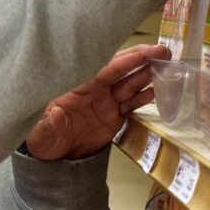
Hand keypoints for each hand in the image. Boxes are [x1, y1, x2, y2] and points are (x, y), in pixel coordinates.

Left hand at [26, 44, 170, 159]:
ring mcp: (106, 102)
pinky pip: (132, 103)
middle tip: (163, 52)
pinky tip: (159, 90)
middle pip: (121, 70)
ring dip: (148, 75)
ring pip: (130, 84)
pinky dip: (146, 96)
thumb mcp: (41, 133)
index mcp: (77, 86)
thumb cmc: (42, 138)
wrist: (52, 157)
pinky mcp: (114, 116)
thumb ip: (48, 124)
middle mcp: (94, 89)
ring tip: (168, 67)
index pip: (103, 69)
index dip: (124, 60)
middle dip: (142, 59)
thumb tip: (55, 114)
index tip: (142, 53)